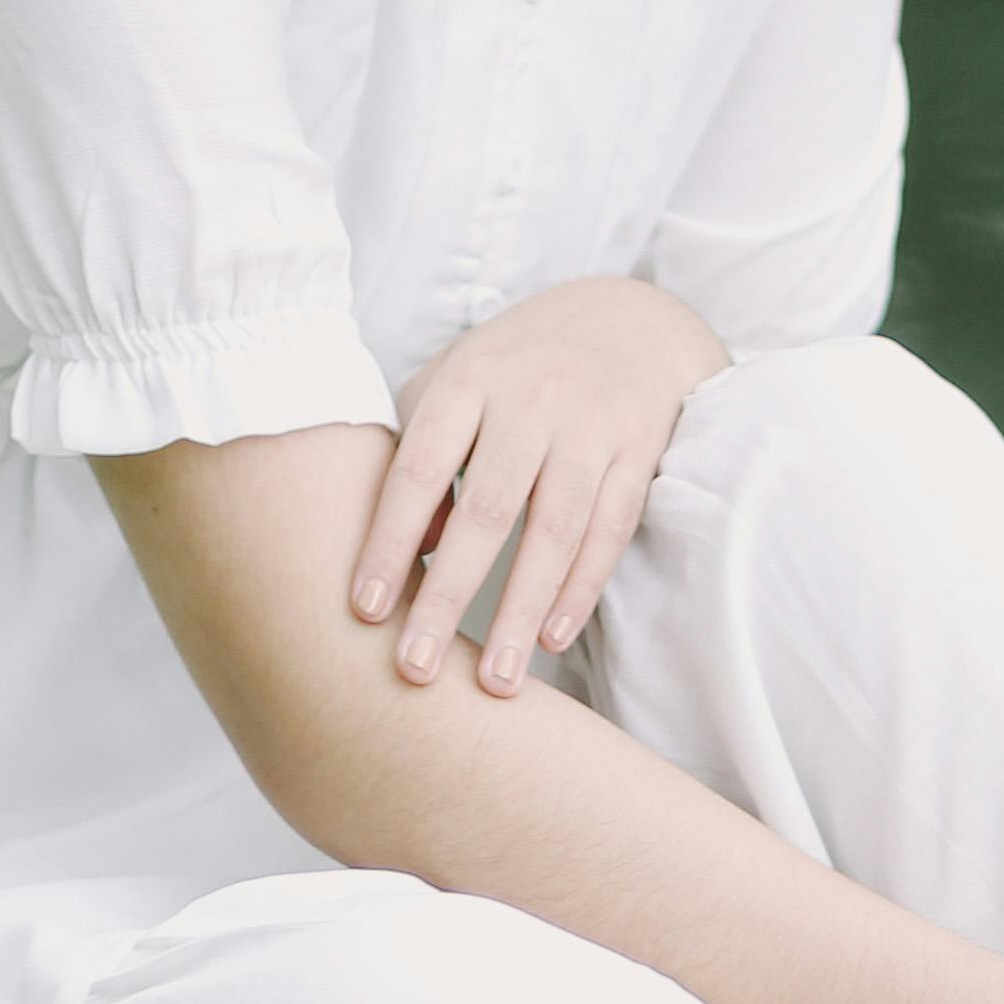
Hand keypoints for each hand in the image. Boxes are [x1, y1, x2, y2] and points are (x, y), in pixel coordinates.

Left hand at [351, 278, 728, 697]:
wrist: (628, 320)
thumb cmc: (515, 367)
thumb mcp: (456, 384)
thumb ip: (421, 452)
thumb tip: (411, 548)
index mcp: (470, 380)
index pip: (420, 469)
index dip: (390, 540)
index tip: (364, 611)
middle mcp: (531, 401)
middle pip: (487, 511)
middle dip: (448, 597)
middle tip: (416, 671)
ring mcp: (591, 426)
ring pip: (555, 530)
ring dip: (521, 612)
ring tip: (495, 683)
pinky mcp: (639, 452)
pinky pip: (609, 530)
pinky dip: (580, 588)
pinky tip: (549, 638)